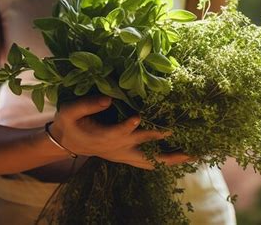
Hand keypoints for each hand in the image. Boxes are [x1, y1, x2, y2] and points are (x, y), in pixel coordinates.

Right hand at [49, 96, 193, 169]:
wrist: (68, 143)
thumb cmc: (69, 124)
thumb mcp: (70, 111)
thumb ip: (87, 105)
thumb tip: (110, 97)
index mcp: (104, 136)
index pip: (119, 132)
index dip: (128, 125)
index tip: (138, 117)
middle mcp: (118, 147)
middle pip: (144, 145)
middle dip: (163, 138)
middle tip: (183, 131)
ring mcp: (123, 154)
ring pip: (151, 160)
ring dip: (171, 158)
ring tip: (191, 155)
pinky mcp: (126, 156)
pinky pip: (148, 163)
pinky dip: (164, 161)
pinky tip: (179, 159)